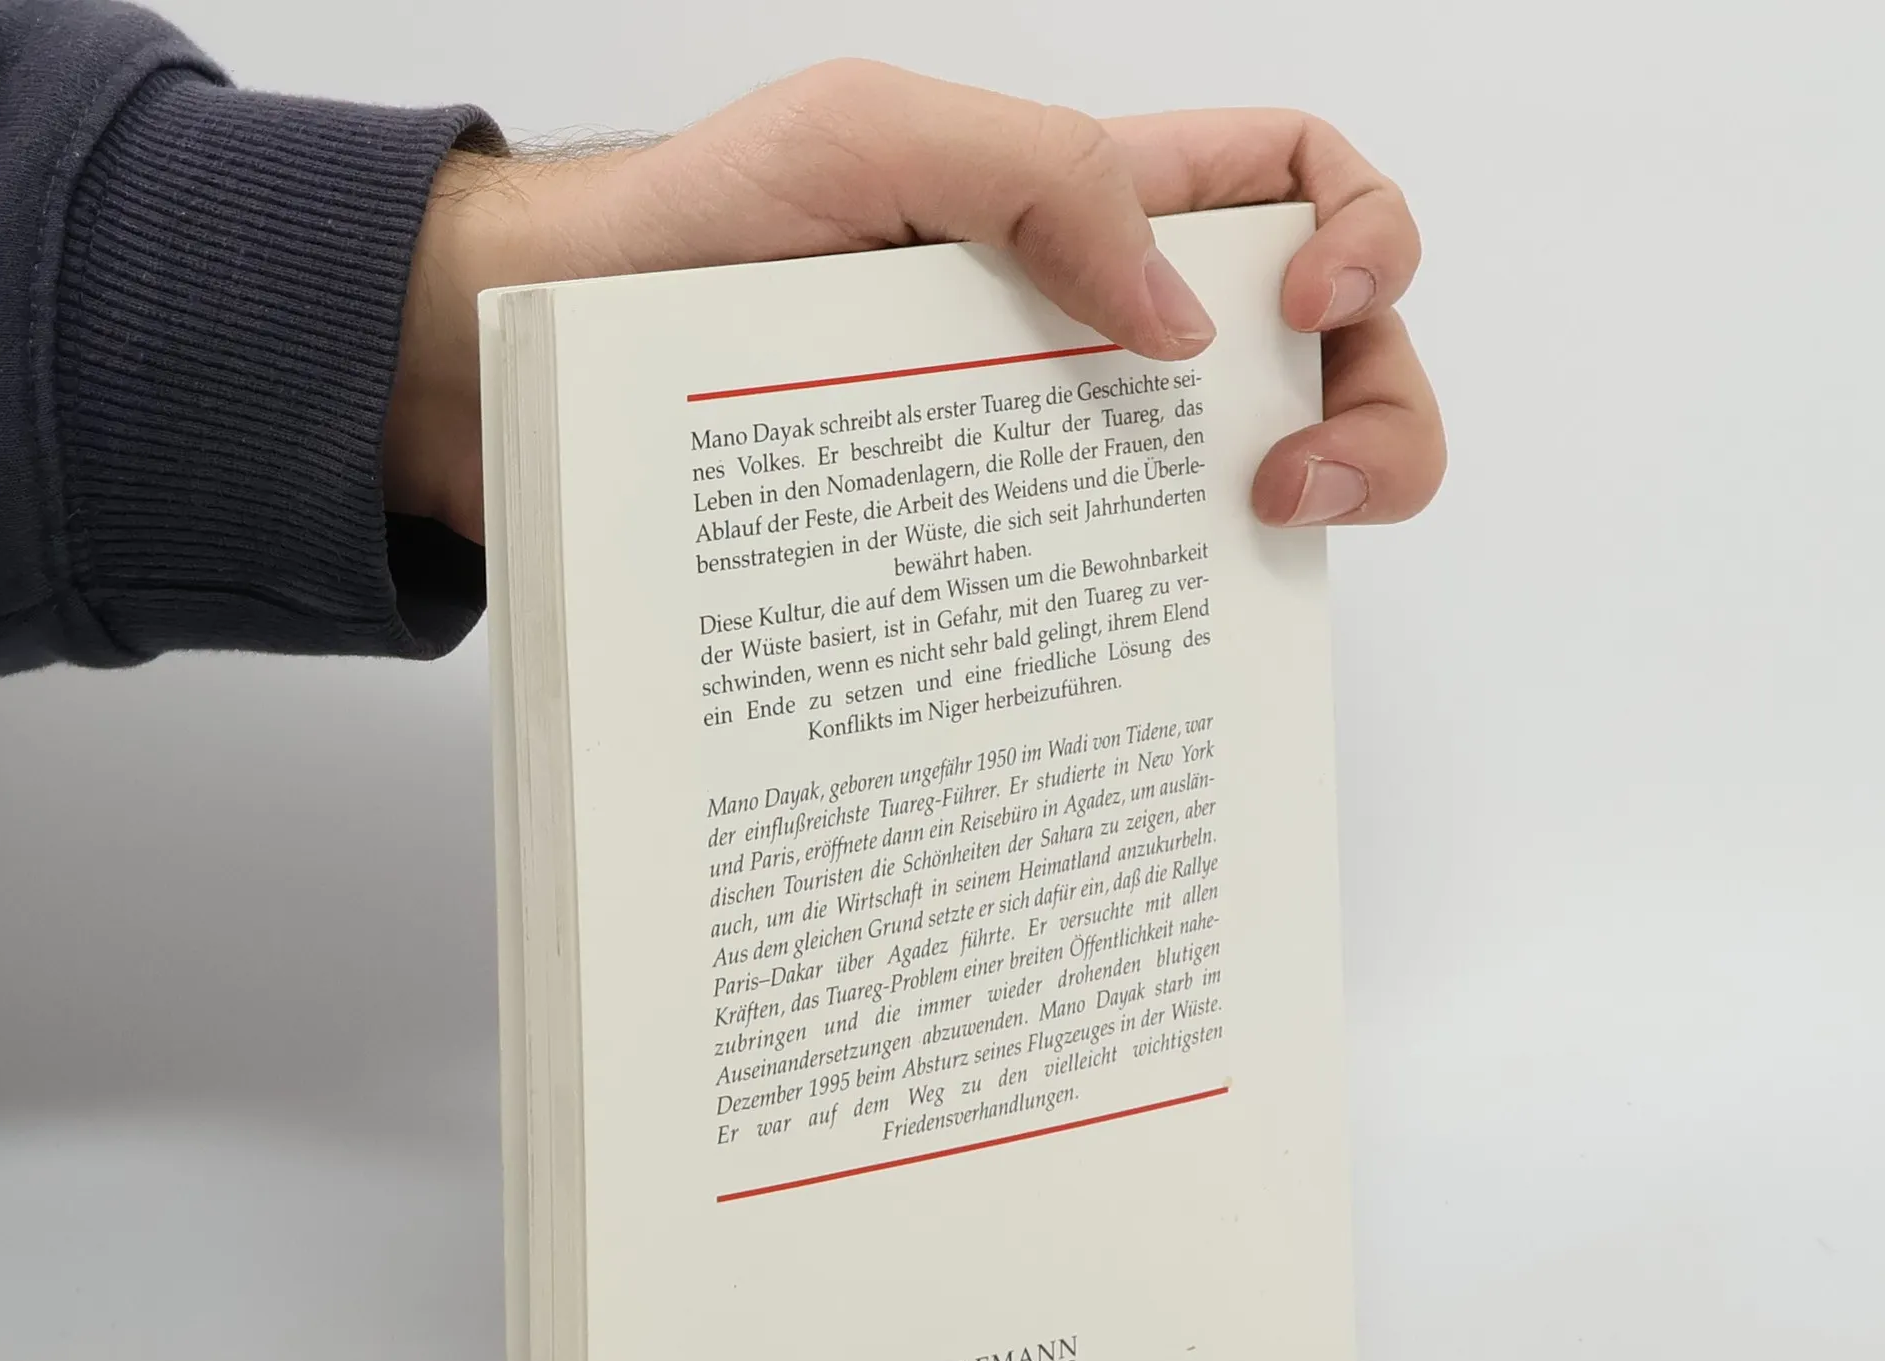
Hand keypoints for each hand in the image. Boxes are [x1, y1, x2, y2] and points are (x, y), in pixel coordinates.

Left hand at [385, 60, 1443, 544]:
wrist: (566, 363)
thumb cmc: (700, 229)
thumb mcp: (870, 139)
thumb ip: (1044, 181)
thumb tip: (1183, 332)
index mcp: (1093, 200)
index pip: (1296, 185)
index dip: (1363, 231)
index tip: (1304, 309)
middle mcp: (1099, 326)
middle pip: (1325, 355)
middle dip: (1381, 407)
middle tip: (1292, 478)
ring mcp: (1055, 448)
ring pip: (1243, 479)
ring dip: (1315, 506)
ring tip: (1250, 533)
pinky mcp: (994, 550)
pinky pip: (1116, 581)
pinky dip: (1171, 609)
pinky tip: (1145, 635)